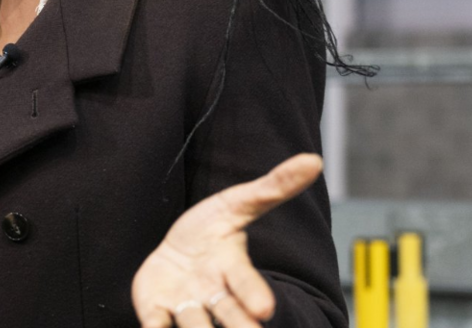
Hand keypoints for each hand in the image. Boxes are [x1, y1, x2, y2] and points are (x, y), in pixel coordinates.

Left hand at [132, 153, 323, 327]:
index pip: (246, 283)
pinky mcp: (157, 313)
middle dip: (238, 326)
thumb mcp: (237, 204)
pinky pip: (157, 325)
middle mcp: (214, 294)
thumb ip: (273, 188)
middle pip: (229, 316)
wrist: (174, 256)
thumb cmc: (210, 231)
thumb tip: (314, 160)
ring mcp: (186, 306)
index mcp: (233, 269)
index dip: (254, 294)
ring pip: (193, 326)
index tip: (264, 309)